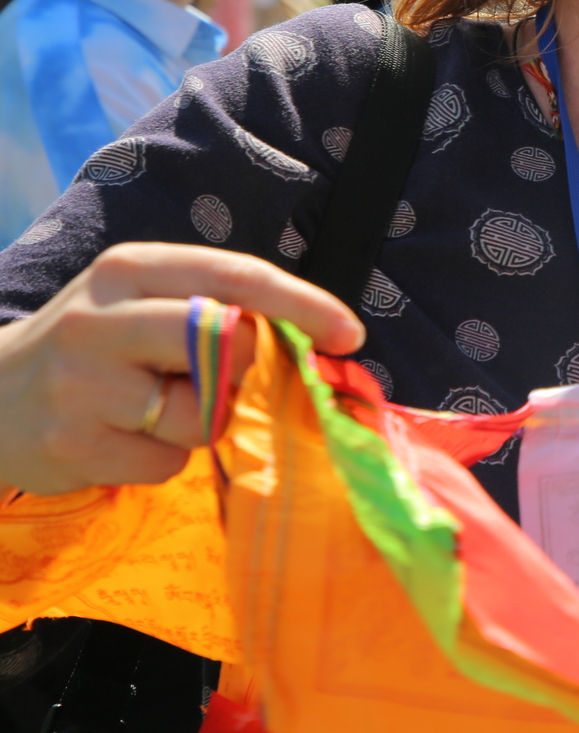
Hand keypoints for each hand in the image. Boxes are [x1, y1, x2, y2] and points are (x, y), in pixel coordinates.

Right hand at [0, 243, 362, 495]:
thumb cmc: (94, 348)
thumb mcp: (140, 302)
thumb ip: (212, 308)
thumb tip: (310, 342)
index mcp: (130, 270)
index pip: (236, 278)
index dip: (303, 306)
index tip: (350, 333)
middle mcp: (102, 319)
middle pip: (225, 344)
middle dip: (244, 371)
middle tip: (217, 378)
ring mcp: (83, 385)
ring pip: (202, 414)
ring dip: (199, 423)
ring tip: (148, 409)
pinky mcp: (74, 445)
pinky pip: (168, 462)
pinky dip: (163, 460)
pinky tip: (121, 441)